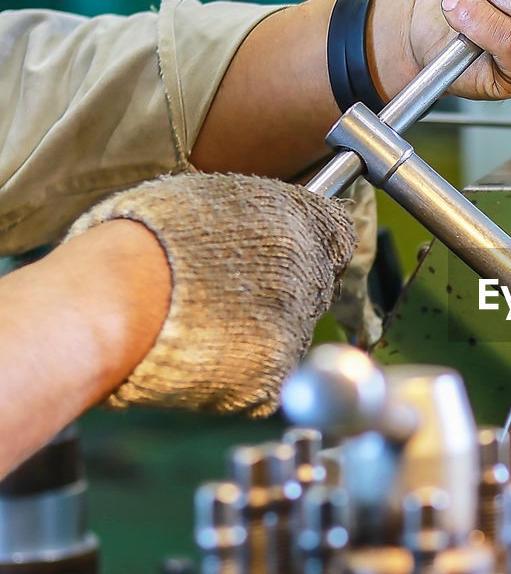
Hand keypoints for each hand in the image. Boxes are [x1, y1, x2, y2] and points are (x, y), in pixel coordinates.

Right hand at [64, 173, 356, 416]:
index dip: (313, 247)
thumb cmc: (141, 240)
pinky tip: (199, 354)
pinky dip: (238, 374)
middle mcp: (307, 276)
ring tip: (198, 324)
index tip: (294, 256)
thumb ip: (259, 209)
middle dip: (279, 292)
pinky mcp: (272, 379)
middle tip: (223, 294)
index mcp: (296, 222)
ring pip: (287, 335)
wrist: (110, 302)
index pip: (337, 235)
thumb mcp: (208, 194)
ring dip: (256, 334)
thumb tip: (286, 216)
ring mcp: (293, 330)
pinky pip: (266, 379)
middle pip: (313, 288)